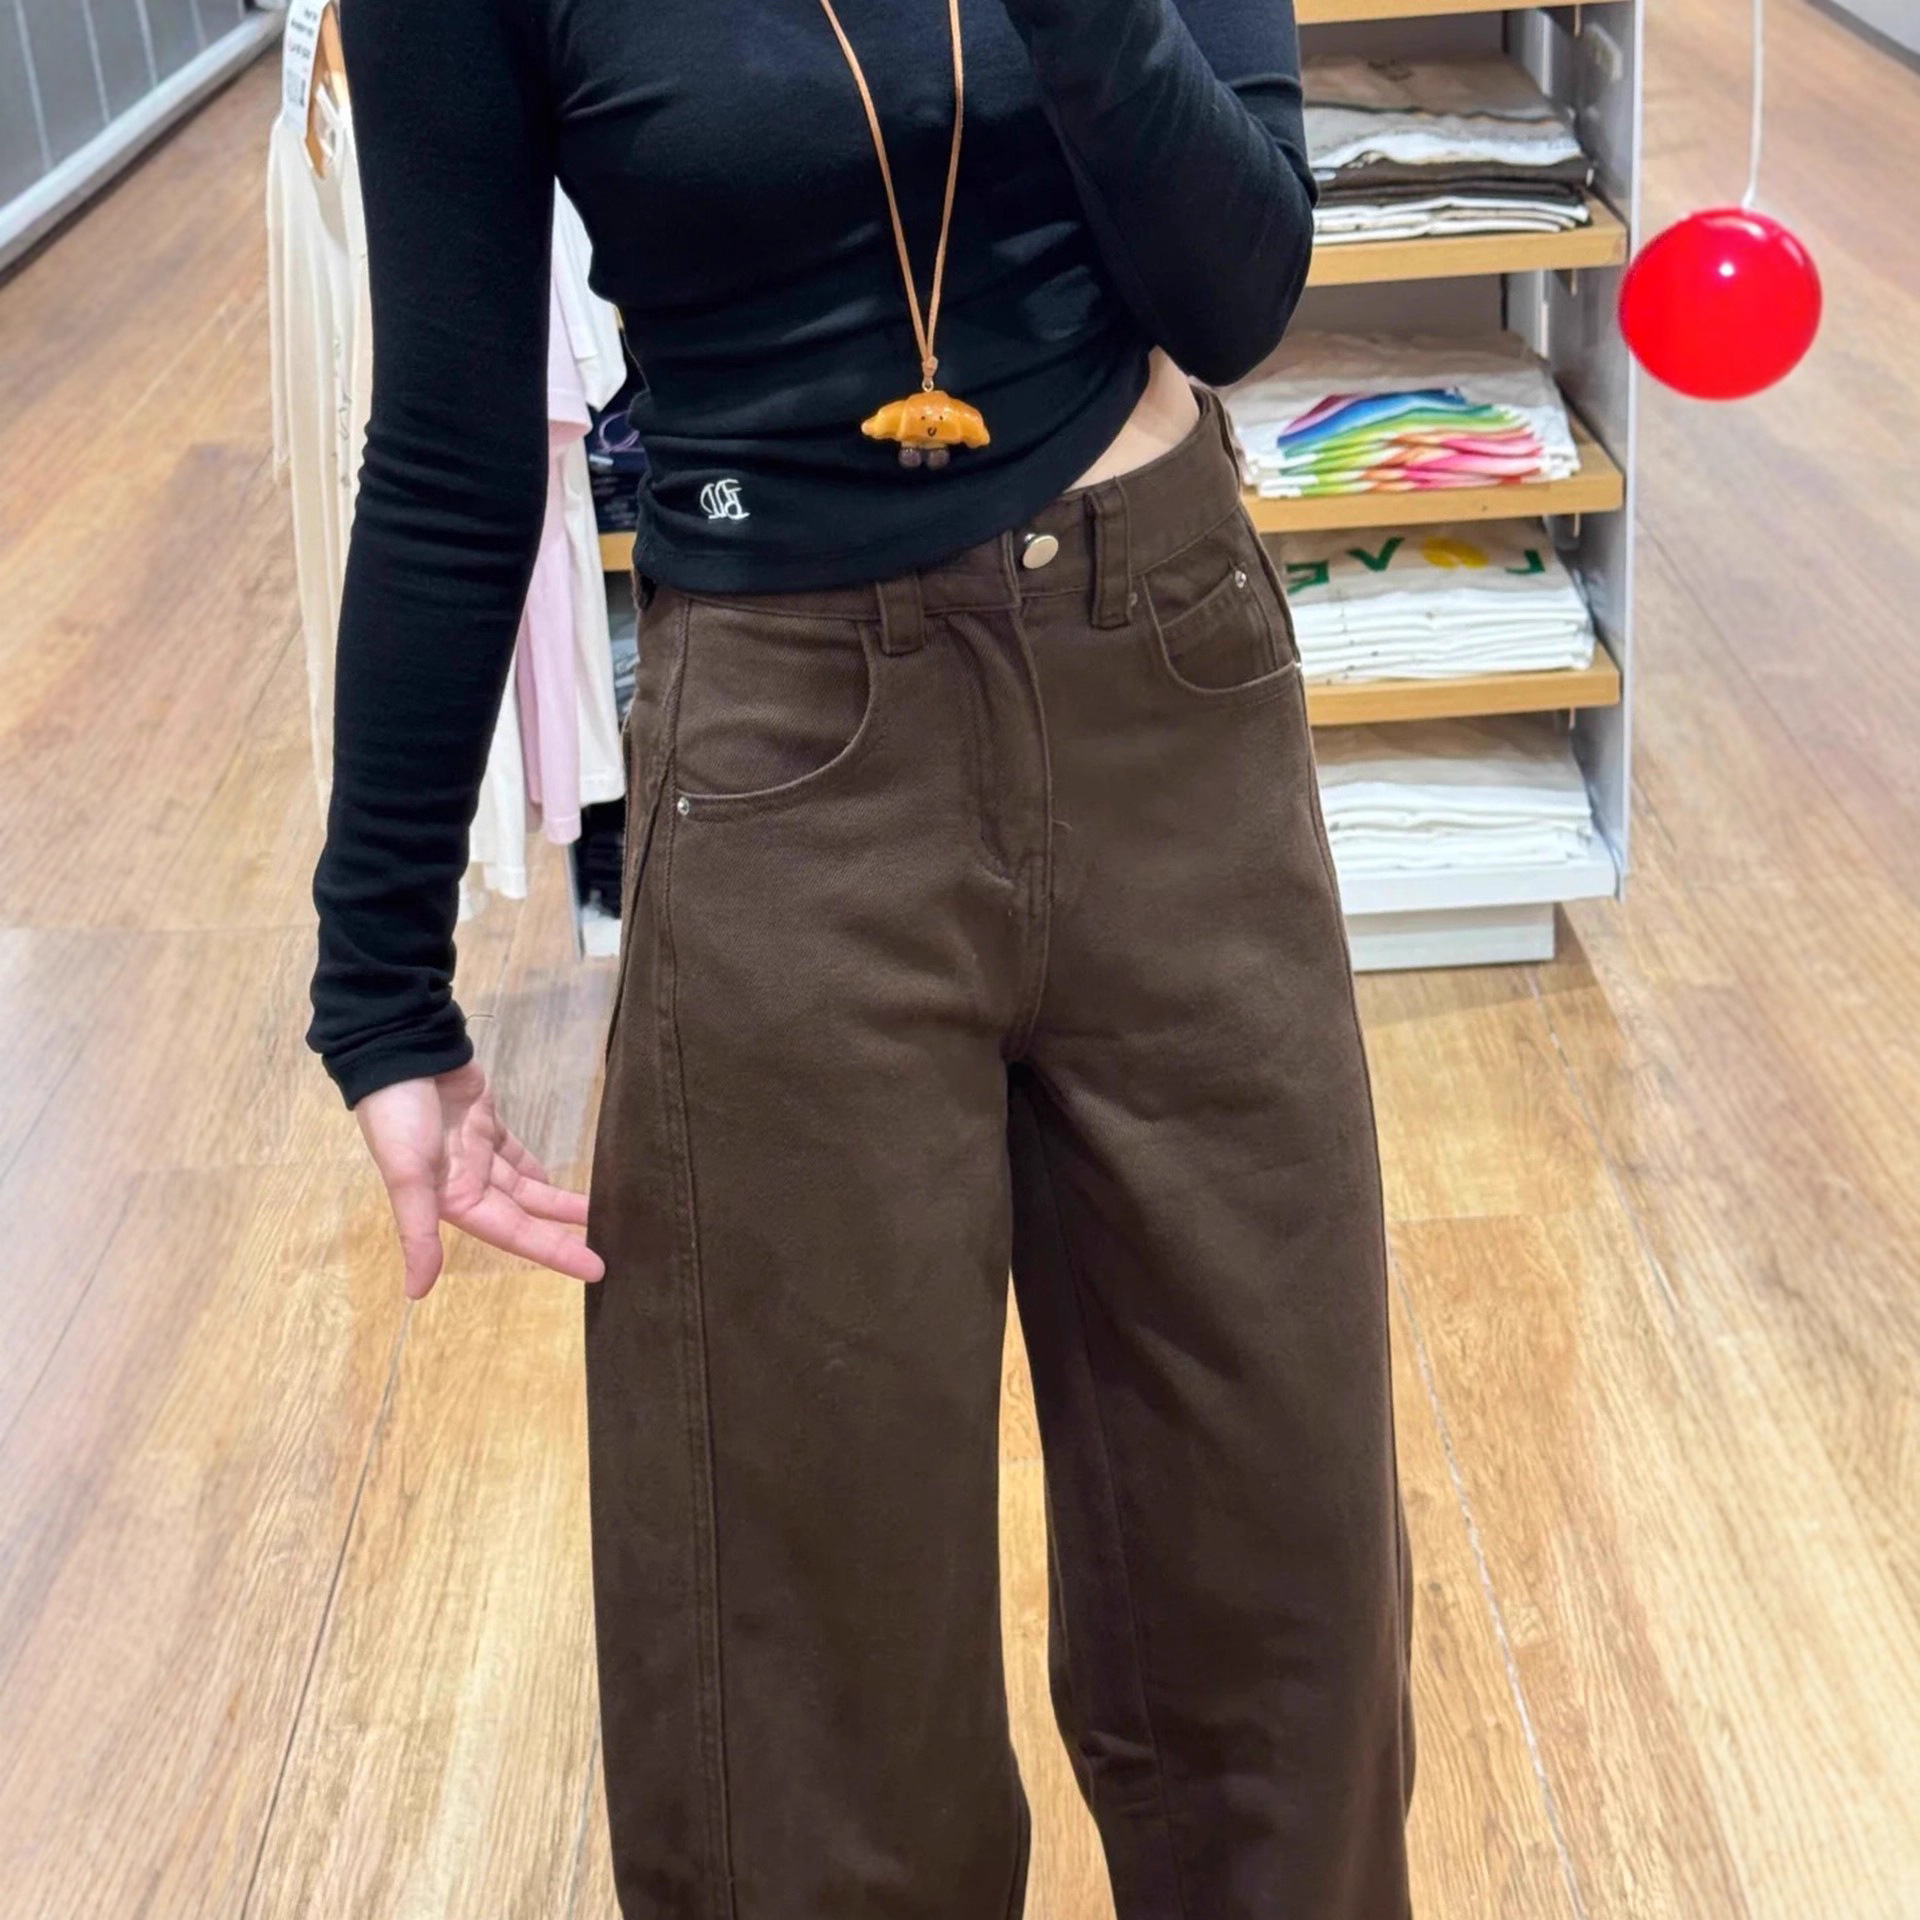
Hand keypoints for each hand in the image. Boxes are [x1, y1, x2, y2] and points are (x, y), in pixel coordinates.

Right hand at [354, 1059, 605, 1297]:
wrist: (399, 1048)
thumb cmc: (401, 1116)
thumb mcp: (406, 1176)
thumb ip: (417, 1233)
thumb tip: (416, 1293)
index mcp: (451, 1199)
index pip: (513, 1233)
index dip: (552, 1251)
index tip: (596, 1269)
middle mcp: (465, 1180)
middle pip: (525, 1213)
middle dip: (562, 1231)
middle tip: (611, 1246)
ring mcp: (476, 1149)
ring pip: (525, 1184)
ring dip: (556, 1200)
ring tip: (598, 1213)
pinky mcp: (485, 1120)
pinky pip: (516, 1152)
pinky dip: (536, 1168)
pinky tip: (556, 1182)